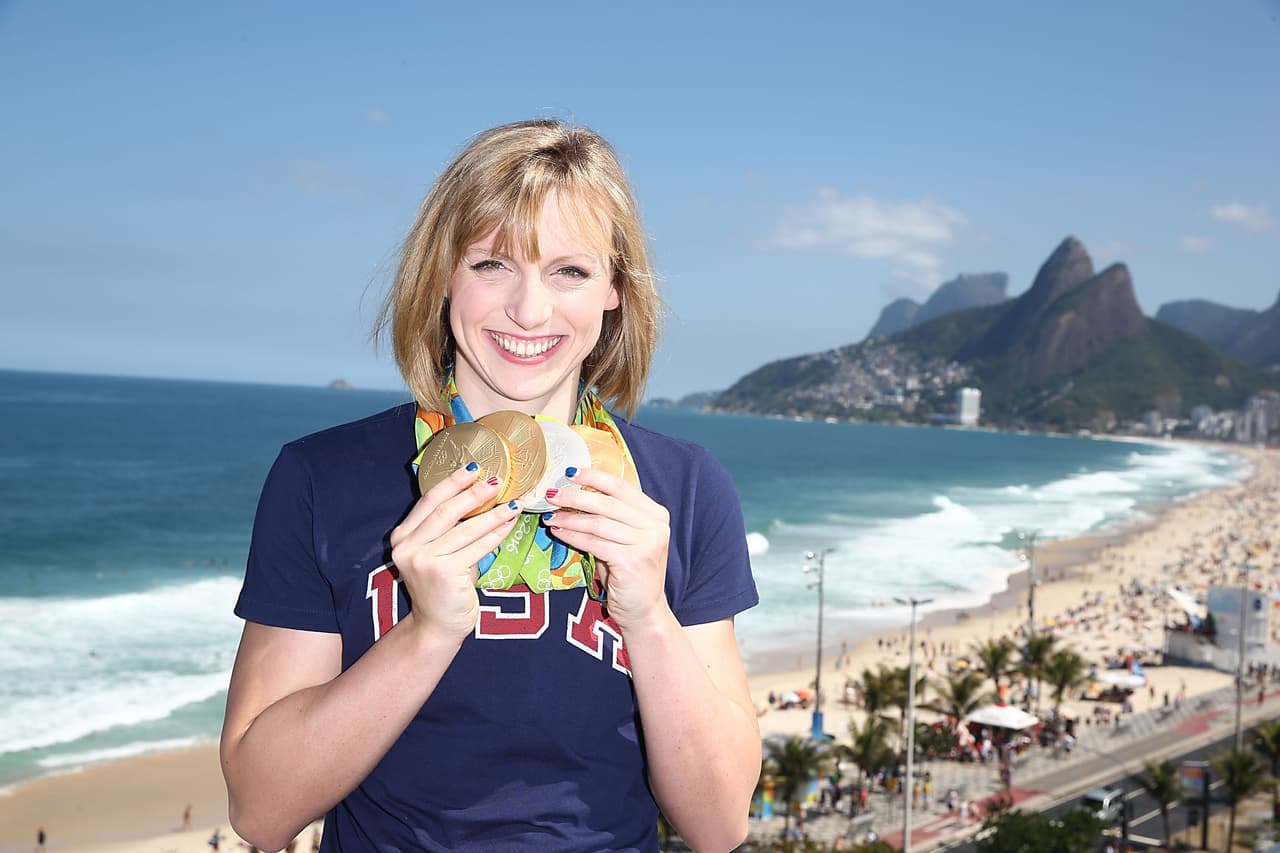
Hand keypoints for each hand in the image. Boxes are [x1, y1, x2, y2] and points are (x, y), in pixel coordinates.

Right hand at [389, 467, 520, 640]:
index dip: (452, 483)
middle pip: (445, 510)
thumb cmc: (443, 586)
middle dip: (474, 494)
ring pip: (466, 529)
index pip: (428, 501)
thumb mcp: (438, 552)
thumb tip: (482, 497)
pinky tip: (510, 524)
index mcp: (402, 536)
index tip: (474, 469)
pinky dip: (497, 534)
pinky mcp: (444, 572)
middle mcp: (407, 546)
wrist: (436, 626)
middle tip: (497, 482)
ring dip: (493, 514)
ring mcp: (424, 560)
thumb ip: (449, 529)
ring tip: (513, 503)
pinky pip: (477, 547)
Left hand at [544, 467, 670, 631]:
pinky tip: (558, 532)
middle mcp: (655, 526)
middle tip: (551, 494)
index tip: (571, 472)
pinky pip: (594, 542)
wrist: (644, 611)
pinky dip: (572, 535)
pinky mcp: (632, 561)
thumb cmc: (629, 573)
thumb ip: (610, 518)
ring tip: (550, 517)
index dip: (594, 476)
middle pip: (607, 502)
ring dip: (569, 518)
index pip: (621, 487)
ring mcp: (646, 543)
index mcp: (656, 514)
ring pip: (598, 522)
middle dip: (575, 496)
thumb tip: (574, 494)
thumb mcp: (624, 539)